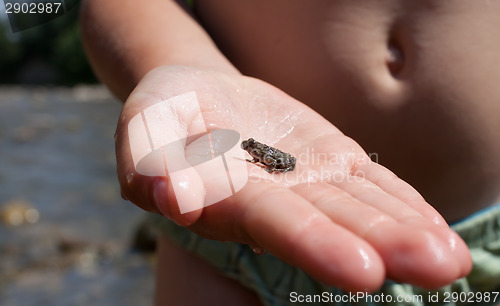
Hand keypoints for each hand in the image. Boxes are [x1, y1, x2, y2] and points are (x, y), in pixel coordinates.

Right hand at [116, 66, 471, 291]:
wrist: (201, 95)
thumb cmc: (164, 111)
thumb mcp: (145, 122)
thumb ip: (150, 158)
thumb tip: (169, 194)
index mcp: (229, 201)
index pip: (274, 224)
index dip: (313, 244)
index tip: (361, 272)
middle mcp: (276, 202)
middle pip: (332, 224)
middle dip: (381, 247)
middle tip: (437, 269)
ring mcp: (309, 183)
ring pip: (361, 209)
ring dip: (405, 233)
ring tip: (449, 258)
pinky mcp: (332, 161)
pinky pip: (371, 184)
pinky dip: (402, 203)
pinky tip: (434, 226)